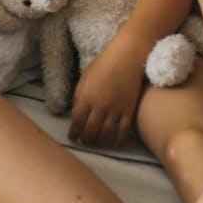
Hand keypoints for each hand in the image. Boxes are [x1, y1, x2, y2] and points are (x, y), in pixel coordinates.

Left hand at [69, 32, 146, 147]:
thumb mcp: (85, 77)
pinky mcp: (129, 111)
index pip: (77, 121)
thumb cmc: (103, 64)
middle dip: (86, 139)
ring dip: (99, 141)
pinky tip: (113, 144)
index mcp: (86, 96)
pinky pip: (123, 131)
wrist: (126, 58)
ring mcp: (115, 109)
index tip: (72, 138)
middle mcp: (99, 106)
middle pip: (90, 130)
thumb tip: (76, 112)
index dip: (74, 132)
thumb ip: (79, 96)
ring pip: (105, 133)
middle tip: (84, 141)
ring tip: (96, 142)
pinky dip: (117, 141)